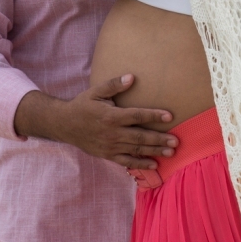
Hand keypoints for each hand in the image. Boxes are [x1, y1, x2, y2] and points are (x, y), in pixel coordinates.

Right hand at [14, 74, 177, 169]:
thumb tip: (131, 77)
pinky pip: (126, 161)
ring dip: (154, 152)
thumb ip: (114, 84)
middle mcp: (112, 133)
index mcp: (111, 116)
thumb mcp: (96, 91)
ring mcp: (110, 146)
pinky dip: (140, 164)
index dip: (154, 116)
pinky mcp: (107, 155)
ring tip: (171, 152)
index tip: (170, 116)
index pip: (137, 116)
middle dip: (159, 139)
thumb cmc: (83, 105)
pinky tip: (154, 164)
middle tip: (176, 141)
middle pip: (140, 137)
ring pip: (136, 150)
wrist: (64, 124)